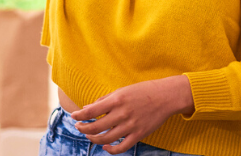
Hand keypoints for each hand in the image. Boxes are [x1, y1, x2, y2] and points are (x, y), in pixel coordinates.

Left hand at [70, 75, 194, 153]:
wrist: (167, 96)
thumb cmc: (144, 91)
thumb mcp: (123, 90)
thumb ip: (105, 100)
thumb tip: (87, 109)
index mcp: (117, 100)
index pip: (91, 111)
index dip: (79, 115)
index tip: (74, 116)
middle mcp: (122, 114)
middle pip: (95, 127)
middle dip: (83, 128)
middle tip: (79, 127)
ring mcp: (131, 126)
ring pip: (105, 139)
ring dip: (93, 139)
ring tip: (90, 135)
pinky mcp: (139, 135)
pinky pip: (121, 148)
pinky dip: (110, 150)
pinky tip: (105, 147)